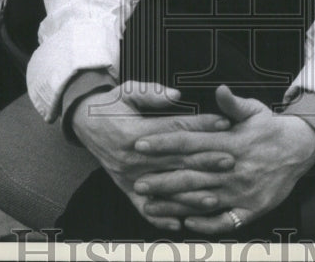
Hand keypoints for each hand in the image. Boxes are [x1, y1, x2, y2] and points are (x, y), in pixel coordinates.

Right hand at [71, 81, 234, 230]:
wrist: (85, 122)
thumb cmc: (112, 104)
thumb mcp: (127, 90)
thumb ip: (152, 93)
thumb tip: (177, 95)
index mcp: (134, 132)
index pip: (174, 129)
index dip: (200, 125)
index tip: (224, 122)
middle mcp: (131, 158)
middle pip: (175, 161)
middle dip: (204, 160)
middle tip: (229, 160)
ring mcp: (128, 177)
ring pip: (164, 188)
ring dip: (189, 195)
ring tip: (215, 197)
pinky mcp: (125, 188)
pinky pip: (144, 208)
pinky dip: (161, 217)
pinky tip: (182, 223)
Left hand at [132, 85, 314, 233]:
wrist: (300, 150)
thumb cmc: (271, 128)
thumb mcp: (254, 110)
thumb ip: (232, 104)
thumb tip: (219, 90)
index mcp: (231, 142)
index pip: (190, 142)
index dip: (164, 143)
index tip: (142, 144)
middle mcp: (233, 169)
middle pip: (191, 175)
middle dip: (162, 179)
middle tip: (138, 181)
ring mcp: (242, 192)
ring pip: (202, 200)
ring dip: (175, 205)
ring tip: (150, 205)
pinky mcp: (251, 209)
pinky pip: (225, 221)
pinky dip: (206, 224)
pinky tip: (186, 223)